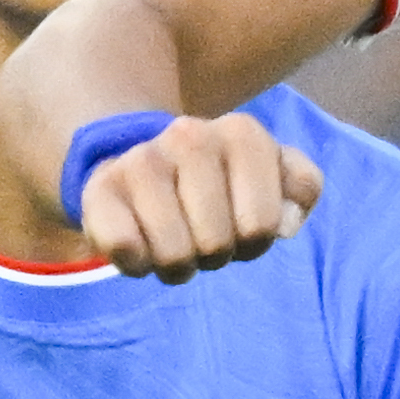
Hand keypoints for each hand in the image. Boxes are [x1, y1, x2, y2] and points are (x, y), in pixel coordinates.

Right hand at [78, 113, 323, 284]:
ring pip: (173, 254)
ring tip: (174, 243)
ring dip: (177, 265)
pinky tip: (138, 242)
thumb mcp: (272, 176)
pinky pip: (125, 249)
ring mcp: (142, 160)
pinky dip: (136, 263)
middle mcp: (190, 135)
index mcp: (242, 132)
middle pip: (218, 244)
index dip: (256, 241)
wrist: (142, 165)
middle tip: (203, 237)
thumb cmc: (221, 184)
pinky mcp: (98, 188)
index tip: (243, 226)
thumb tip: (286, 222)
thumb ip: (300, 188)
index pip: (264, 224)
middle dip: (215, 256)